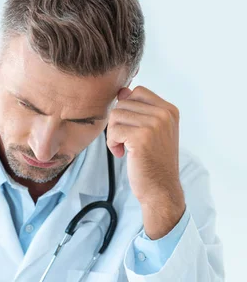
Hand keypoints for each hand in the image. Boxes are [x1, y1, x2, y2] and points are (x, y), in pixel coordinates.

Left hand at [107, 85, 185, 238]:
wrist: (161, 190)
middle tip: (124, 142)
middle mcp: (164, 114)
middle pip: (123, 103)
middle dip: (118, 123)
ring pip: (116, 115)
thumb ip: (140, 111)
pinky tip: (120, 154)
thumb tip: (122, 90)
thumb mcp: (152, 132)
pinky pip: (113, 130)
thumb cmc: (154, 163)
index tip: (130, 129)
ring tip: (123, 148)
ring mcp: (154, 124)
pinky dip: (112, 143)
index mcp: (169, 110)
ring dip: (113, 134)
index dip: (127, 109)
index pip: (137, 92)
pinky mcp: (141, 137)